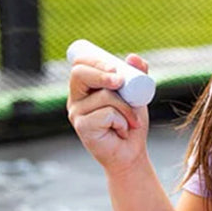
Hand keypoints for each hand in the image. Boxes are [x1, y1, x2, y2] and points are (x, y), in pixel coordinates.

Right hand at [66, 53, 149, 173]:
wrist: (132, 153)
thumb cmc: (130, 124)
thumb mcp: (135, 95)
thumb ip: (136, 75)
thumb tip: (132, 57)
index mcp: (84, 89)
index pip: (80, 65)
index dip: (95, 61)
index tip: (115, 66)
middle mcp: (75, 100)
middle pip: (80, 74)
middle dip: (103, 73)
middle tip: (120, 81)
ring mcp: (76, 114)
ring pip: (103, 96)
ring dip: (126, 107)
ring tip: (131, 121)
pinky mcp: (82, 127)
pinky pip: (107, 114)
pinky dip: (122, 120)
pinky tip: (121, 131)